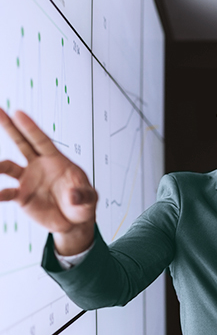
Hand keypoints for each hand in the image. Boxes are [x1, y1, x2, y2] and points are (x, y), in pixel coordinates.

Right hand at [0, 109, 96, 254]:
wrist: (73, 221)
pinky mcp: (22, 196)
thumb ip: (84, 195)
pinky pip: (8, 193)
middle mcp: (39, 166)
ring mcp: (28, 180)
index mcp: (56, 160)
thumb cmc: (82, 204)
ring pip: (9, 167)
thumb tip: (73, 195)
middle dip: (10, 127)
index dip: (30, 127)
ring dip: (0, 165)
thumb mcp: (89, 199)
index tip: (18, 113)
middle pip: (22, 143)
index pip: (42, 141)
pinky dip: (0, 193)